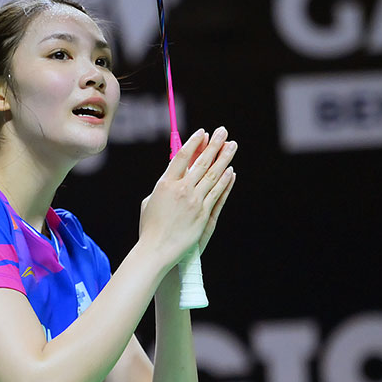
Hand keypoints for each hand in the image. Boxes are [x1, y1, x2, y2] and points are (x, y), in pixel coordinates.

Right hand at [139, 127, 237, 269]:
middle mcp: (181, 189)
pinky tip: (231, 170)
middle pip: (201, 162)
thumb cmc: (150, 227)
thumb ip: (164, 186)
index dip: (194, 142)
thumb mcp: (150, 201)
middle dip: (214, 145)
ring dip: (224, 158)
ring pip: (213, 175)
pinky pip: (217, 193)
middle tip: (223, 131)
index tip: (202, 132)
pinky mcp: (203, 214)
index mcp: (165, 183)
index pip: (182, 156)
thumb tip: (174, 174)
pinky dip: (224, 181)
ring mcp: (194, 201)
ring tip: (232, 145)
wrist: (156, 250)